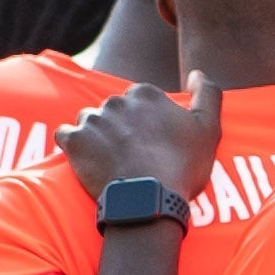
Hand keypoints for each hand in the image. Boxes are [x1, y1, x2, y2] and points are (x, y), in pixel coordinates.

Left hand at [62, 73, 223, 208]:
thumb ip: (207, 94)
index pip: (141, 101)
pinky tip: (87, 161)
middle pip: (115, 111)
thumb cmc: (181, 167)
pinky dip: (74, 146)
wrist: (148, 201)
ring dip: (97, 137)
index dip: (147, 123)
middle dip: (121, 128)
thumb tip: (197, 73)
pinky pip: (65, 135)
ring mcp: (92, 119)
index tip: (153, 144)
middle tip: (132, 157)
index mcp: (145, 93)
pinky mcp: (73, 140)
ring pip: (90, 121)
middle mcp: (116, 99)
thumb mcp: (208, 130)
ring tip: (110, 162)